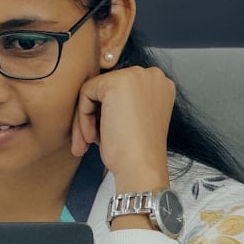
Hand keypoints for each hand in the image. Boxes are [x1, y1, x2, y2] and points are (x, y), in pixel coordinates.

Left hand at [70, 65, 175, 192]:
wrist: (141, 167)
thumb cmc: (137, 153)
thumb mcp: (134, 121)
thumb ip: (123, 103)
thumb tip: (95, 97)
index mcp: (160, 86)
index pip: (122, 91)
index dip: (108, 113)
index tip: (102, 136)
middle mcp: (152, 76)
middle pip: (108, 88)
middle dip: (95, 116)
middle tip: (89, 142)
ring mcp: (136, 76)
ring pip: (95, 90)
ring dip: (86, 118)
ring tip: (89, 142)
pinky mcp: (116, 82)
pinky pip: (86, 93)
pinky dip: (83, 116)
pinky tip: (92, 136)